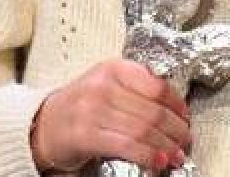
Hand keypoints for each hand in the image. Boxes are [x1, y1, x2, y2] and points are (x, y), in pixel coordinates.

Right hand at [30, 59, 190, 173]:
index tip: (185, 117)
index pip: (157, 86)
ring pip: (143, 129)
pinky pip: (127, 146)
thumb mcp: (107, 84)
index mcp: (113, 69)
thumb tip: (175, 108)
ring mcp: (92, 110)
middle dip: (176, 130)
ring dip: (166, 146)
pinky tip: (158, 161)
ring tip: (176, 154)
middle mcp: (103, 86)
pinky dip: (148, 155)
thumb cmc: (81, 105)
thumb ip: (137, 88)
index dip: (177, 105)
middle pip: (153, 111)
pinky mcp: (86, 135)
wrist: (44, 123)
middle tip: (185, 140)